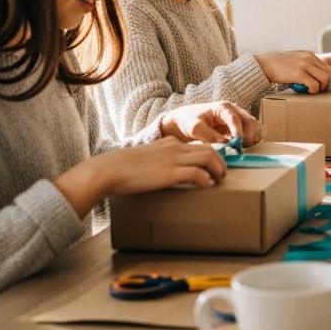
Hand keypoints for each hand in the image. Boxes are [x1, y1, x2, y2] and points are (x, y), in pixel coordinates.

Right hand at [54, 138, 227, 217]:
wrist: (108, 170)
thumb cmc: (122, 169)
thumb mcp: (145, 159)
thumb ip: (158, 161)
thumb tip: (165, 173)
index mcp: (168, 142)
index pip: (197, 144)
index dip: (210, 155)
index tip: (214, 165)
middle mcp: (174, 147)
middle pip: (208, 149)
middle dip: (220, 161)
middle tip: (222, 175)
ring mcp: (173, 159)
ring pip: (208, 157)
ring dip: (218, 170)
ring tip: (219, 181)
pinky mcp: (169, 173)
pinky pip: (197, 173)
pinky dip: (206, 180)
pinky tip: (207, 187)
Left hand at [160, 101, 259, 144]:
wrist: (182, 122)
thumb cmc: (187, 121)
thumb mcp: (194, 128)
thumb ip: (209, 135)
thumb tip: (225, 144)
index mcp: (223, 107)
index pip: (235, 118)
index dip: (238, 131)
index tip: (237, 143)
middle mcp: (234, 111)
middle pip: (250, 122)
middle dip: (247, 136)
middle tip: (238, 148)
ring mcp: (238, 119)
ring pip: (254, 127)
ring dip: (251, 139)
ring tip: (240, 148)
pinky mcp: (239, 128)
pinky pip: (253, 134)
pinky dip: (251, 141)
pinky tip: (241, 148)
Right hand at [255, 50, 330, 92]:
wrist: (263, 64)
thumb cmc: (279, 66)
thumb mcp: (297, 63)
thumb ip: (308, 68)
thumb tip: (321, 78)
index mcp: (311, 56)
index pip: (329, 68)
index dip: (330, 79)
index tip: (327, 86)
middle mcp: (310, 58)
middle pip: (330, 75)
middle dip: (326, 85)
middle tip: (317, 90)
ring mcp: (305, 65)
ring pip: (326, 79)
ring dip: (321, 88)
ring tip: (311, 91)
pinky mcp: (299, 73)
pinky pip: (315, 85)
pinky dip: (313, 91)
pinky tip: (306, 91)